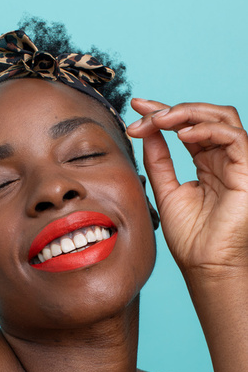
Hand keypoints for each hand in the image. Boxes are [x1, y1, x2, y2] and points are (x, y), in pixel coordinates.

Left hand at [127, 99, 247, 277]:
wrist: (205, 265)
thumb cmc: (190, 237)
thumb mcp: (166, 191)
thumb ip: (158, 160)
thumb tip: (146, 131)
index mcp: (207, 162)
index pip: (187, 126)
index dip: (162, 112)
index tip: (135, 106)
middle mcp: (224, 158)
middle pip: (204, 115)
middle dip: (171, 108)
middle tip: (143, 113)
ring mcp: (238, 162)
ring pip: (221, 117)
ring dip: (187, 112)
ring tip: (160, 120)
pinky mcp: (247, 170)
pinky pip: (233, 136)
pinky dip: (206, 129)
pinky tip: (182, 135)